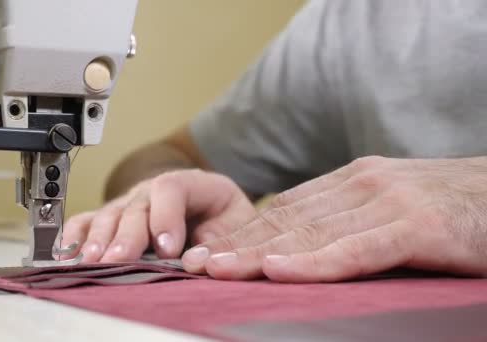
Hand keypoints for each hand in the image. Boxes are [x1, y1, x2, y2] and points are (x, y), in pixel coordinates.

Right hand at [61, 169, 255, 261]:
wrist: (212, 213)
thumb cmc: (224, 219)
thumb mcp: (236, 224)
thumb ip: (220, 238)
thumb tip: (196, 258)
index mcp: (190, 183)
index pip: (171, 188)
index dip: (166, 217)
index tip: (167, 249)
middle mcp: (153, 191)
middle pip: (136, 205)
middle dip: (127, 235)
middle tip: (119, 259)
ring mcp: (129, 203)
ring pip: (110, 215)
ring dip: (99, 238)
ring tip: (93, 259)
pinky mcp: (111, 219)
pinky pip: (87, 222)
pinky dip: (75, 236)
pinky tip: (67, 253)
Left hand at [182, 156, 486, 281]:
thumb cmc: (452, 207)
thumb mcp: (391, 207)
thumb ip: (350, 220)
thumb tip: (303, 245)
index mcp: (353, 180)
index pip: (284, 210)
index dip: (242, 233)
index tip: (206, 251)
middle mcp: (362, 184)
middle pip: (285, 220)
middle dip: (236, 245)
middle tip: (192, 265)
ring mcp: (387, 201)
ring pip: (310, 233)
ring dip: (257, 254)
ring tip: (215, 270)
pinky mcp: (416, 226)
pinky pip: (355, 249)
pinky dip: (314, 262)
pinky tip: (278, 271)